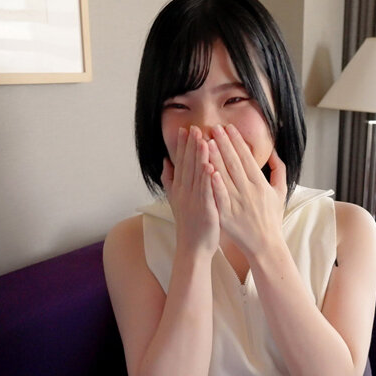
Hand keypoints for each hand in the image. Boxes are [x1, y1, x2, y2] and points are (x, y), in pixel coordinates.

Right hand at [161, 126, 219, 255]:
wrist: (192, 247)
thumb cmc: (188, 223)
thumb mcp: (175, 199)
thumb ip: (169, 179)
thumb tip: (165, 161)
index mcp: (179, 189)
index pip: (180, 163)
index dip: (182, 146)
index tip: (184, 129)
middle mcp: (184, 192)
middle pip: (187, 165)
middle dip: (191, 146)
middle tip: (194, 128)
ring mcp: (193, 201)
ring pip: (196, 175)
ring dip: (199, 157)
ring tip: (203, 140)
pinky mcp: (204, 210)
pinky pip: (206, 192)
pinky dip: (207, 179)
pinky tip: (211, 166)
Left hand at [207, 124, 286, 256]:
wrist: (265, 245)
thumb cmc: (272, 218)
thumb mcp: (280, 192)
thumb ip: (278, 170)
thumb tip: (273, 152)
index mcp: (260, 184)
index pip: (247, 157)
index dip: (237, 141)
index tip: (228, 127)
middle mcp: (249, 191)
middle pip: (235, 162)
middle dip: (224, 143)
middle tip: (214, 127)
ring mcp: (238, 203)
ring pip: (225, 176)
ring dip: (216, 158)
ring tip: (207, 141)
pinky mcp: (227, 215)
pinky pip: (220, 196)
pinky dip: (216, 183)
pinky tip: (209, 170)